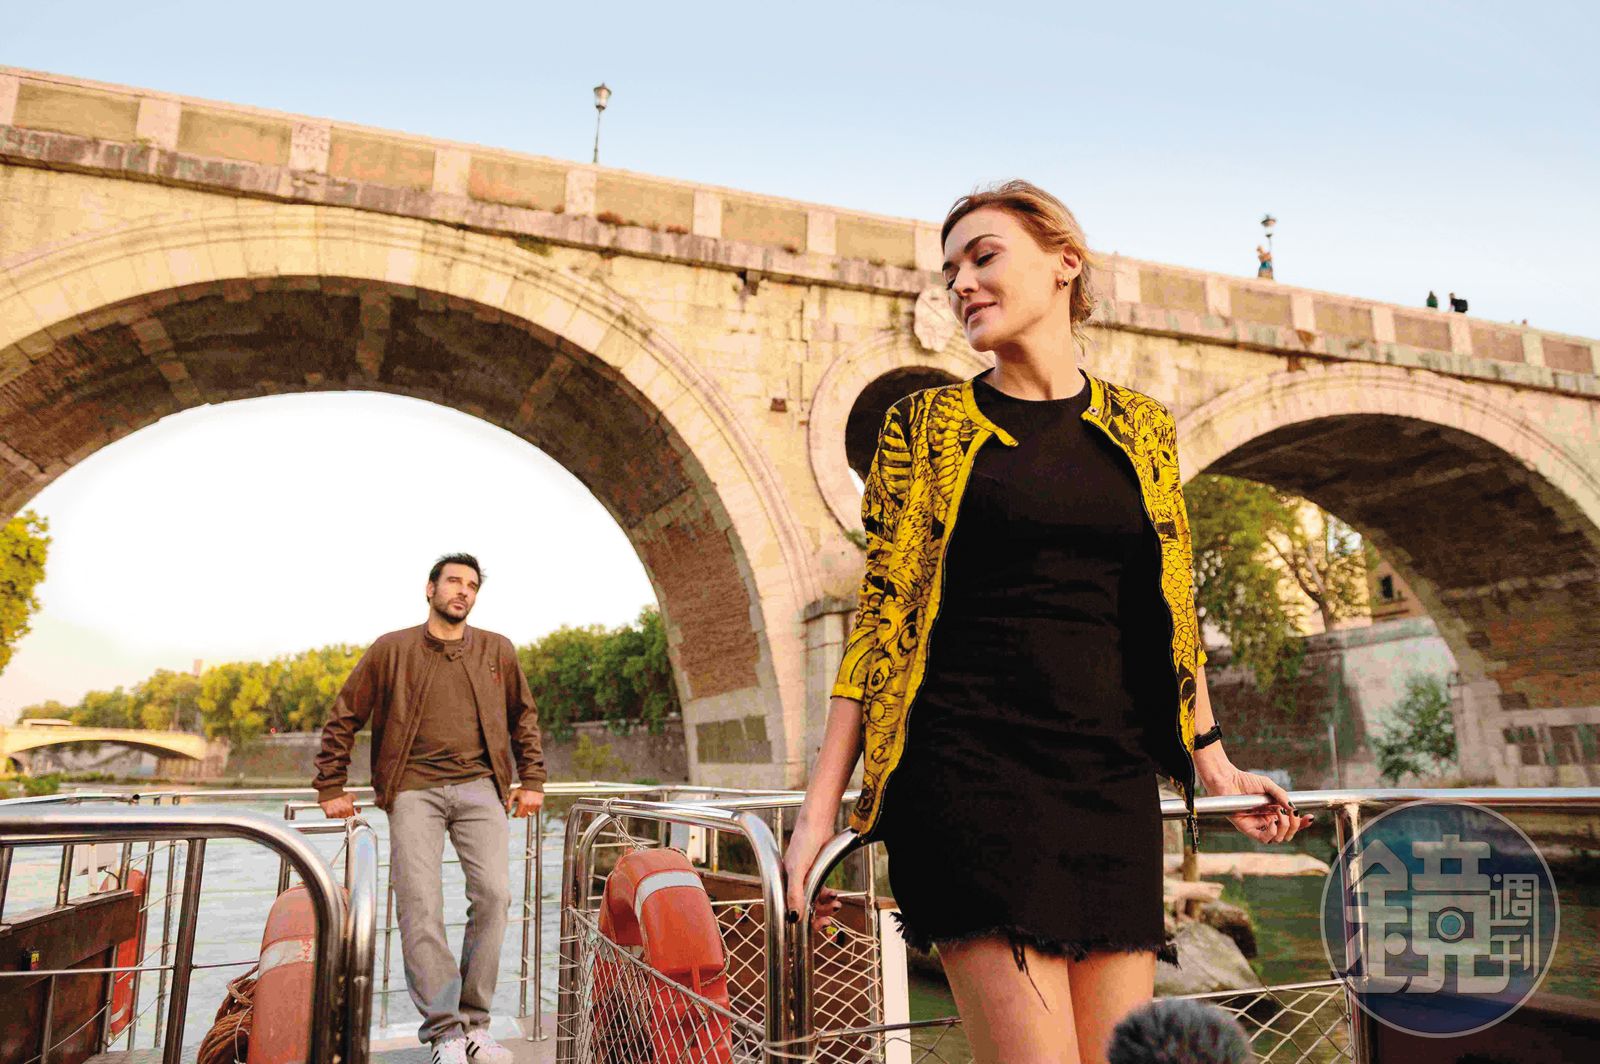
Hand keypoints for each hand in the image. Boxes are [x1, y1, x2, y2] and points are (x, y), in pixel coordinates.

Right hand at [319, 793, 356, 818]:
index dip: (350, 815)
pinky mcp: (329, 813)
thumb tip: (358, 811)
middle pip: (345, 818)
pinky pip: (331, 818)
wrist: (331, 791)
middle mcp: (342, 811)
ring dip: (338, 816)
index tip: (349, 814)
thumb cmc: (341, 793)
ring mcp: (335, 813)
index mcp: (348, 807)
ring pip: (338, 818)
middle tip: (343, 811)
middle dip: (345, 815)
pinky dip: (332, 815)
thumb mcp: (352, 797)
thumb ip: (357, 805)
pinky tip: (333, 810)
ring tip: (337, 810)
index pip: (351, 816)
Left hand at [507, 787, 543, 817]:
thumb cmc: (522, 789)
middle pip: (523, 815)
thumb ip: (508, 803)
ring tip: (526, 805)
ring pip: (529, 814)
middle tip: (519, 809)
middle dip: (520, 813)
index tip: (513, 814)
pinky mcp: (539, 804)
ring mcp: (535, 804)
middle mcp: (529, 804)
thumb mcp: (513, 794)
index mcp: (522, 802)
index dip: (514, 815)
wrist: (532, 783)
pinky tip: (530, 804)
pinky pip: (535, 811)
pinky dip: (532, 809)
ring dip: (527, 811)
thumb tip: (507, 811)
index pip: (517, 814)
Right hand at [782, 819, 843, 933]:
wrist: (817, 824)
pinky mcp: (815, 874)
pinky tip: (834, 895)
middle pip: (803, 909)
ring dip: (824, 907)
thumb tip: (794, 917)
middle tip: (829, 920)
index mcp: (784, 884)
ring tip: (835, 905)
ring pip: (813, 901)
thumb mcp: (798, 869)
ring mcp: (804, 879)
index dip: (803, 922)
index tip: (818, 925)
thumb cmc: (804, 842)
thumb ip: (795, 893)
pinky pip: (820, 892)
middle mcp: (793, 883)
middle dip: (816, 916)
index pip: (790, 910)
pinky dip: (828, 896)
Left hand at [1205, 764, 1313, 843]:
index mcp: (1273, 812)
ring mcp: (1257, 825)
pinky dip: (1271, 833)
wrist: (1227, 779)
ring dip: (1284, 828)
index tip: (1310, 817)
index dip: (1301, 824)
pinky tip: (1272, 822)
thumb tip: (1294, 808)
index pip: (1291, 824)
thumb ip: (1282, 796)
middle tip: (1292, 814)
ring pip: (1276, 839)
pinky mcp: (1246, 828)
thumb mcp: (1268, 786)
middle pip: (1286, 834)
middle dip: (1294, 826)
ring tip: (1280, 814)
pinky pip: (1263, 839)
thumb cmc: (1246, 781)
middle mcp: (1266, 821)